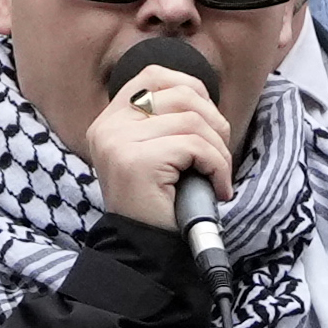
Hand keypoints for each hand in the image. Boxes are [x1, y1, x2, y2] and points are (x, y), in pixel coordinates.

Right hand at [82, 51, 237, 235]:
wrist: (144, 251)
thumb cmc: (157, 204)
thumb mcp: (154, 153)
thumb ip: (165, 122)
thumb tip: (206, 96)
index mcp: (109, 121)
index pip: (154, 75)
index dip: (191, 88)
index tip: (208, 119)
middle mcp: (108, 127)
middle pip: (181, 94)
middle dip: (215, 122)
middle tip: (219, 156)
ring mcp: (119, 142)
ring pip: (193, 121)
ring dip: (219, 150)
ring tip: (218, 175)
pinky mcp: (137, 161)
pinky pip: (195, 146)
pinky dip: (217, 166)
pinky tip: (217, 188)